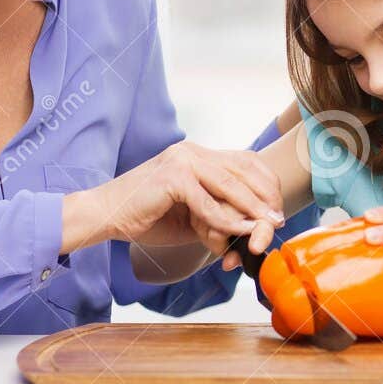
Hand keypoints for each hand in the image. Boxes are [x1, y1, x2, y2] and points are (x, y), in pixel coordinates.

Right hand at [64, 142, 283, 253]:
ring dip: (252, 208)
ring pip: (230, 183)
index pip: (244, 161)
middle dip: (265, 196)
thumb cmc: (146, 216)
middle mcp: (193, 151)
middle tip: (277, 219)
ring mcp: (182, 160)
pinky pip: (208, 201)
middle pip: (244, 169)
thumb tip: (249, 228)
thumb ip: (218, 214)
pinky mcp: (173, 177)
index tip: (275, 208)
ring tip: (267, 225)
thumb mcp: (191, 215)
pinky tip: (239, 232)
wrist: (105, 216)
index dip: (265, 184)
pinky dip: (226, 219)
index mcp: (198, 154)